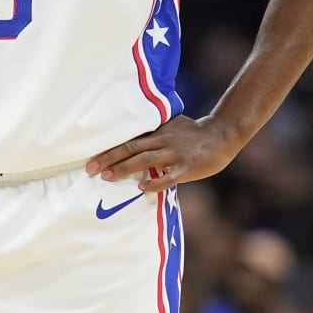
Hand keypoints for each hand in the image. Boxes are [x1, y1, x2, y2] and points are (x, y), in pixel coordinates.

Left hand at [85, 115, 242, 191]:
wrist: (222, 134)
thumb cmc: (193, 132)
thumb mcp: (171, 124)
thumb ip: (153, 131)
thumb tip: (131, 137)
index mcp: (156, 130)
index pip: (127, 138)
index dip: (109, 147)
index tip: (90, 155)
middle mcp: (161, 140)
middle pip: (130, 148)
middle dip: (109, 158)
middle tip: (90, 168)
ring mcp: (174, 153)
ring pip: (144, 160)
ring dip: (124, 168)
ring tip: (107, 176)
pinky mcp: (186, 167)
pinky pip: (168, 177)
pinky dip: (154, 182)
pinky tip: (141, 187)